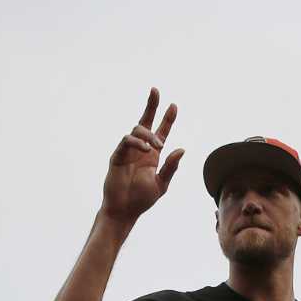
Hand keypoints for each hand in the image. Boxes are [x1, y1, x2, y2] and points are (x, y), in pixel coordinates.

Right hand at [101, 88, 183, 224]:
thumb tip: (182, 149)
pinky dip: (137, 142)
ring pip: (137, 130)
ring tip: (156, 146)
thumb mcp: (161, 183)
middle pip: (145, 121)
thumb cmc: (142, 199)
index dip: (167, 118)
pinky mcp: (118, 156)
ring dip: (149, 135)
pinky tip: (145, 149)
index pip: (161, 131)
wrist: (124, 210)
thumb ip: (171, 167)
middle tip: (155, 90)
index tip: (174, 105)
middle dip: (151, 105)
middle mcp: (140, 149)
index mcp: (152, 155)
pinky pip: (126, 141)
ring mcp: (128, 151)